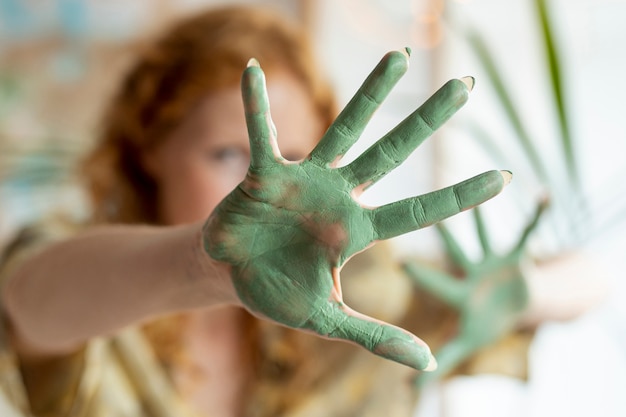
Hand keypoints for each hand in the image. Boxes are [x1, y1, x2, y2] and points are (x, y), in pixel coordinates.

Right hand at [204, 49, 510, 370]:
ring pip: (345, 130)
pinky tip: (252, 72)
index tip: (503, 177)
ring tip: (400, 57)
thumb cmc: (277, 294)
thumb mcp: (327, 319)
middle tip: (465, 86)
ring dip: (370, 94)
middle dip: (428, 121)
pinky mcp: (264, 175)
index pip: (418, 211)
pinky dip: (255, 107)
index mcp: (355, 231)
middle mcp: (338, 197)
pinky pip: (261, 136)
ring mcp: (304, 181)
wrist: (228, 276)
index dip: (459, 196)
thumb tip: (430, 364)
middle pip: (392, 153)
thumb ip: (376, 337)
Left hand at [404, 200, 546, 382]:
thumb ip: (443, 361)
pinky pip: (530, 232)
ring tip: (484, 184)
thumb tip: (410, 389)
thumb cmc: (484, 321)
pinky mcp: (518, 255)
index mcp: (459, 293)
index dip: (422, 276)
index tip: (400, 262)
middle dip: (446, 233)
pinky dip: (537, 216)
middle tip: (427, 207)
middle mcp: (471, 271)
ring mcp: (493, 260)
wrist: (511, 303)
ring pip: (487, 234)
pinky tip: (543, 195)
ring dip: (485, 214)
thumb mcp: (466, 341)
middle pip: (457, 252)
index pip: (438, 285)